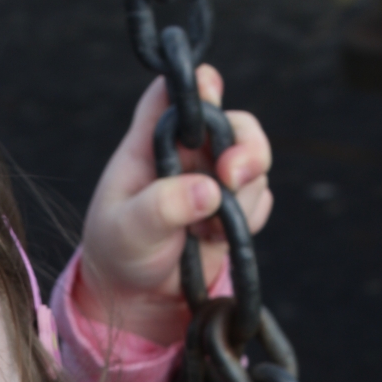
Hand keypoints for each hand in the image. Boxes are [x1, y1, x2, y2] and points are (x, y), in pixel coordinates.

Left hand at [75, 66, 272, 346]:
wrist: (138, 296)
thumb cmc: (120, 251)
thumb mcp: (128, 230)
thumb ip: (161, 207)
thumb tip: (208, 191)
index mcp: (152, 140)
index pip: (175, 94)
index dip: (197, 85)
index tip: (210, 92)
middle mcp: (188, 151)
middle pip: (234, 124)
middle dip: (245, 147)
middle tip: (233, 176)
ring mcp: (215, 178)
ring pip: (254, 164)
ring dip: (243, 195)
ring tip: (207, 230)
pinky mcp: (234, 207)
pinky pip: (261, 200)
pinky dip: (249, 220)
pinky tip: (216, 238)